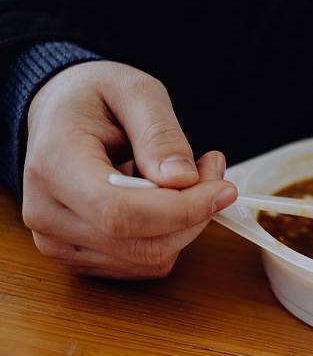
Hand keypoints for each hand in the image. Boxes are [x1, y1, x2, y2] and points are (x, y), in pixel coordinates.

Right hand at [22, 61, 237, 278]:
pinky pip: (144, 264)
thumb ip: (160, 134)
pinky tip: (168, 200)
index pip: (120, 212)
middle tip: (213, 171)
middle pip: (141, 244)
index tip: (223, 190)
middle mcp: (46, 213)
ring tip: (189, 177)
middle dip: (194, 214)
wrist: (60, 114)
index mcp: (54, 165)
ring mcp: (58, 241)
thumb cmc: (93, 98)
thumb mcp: (134, 91)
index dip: (182, 209)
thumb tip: (182, 179)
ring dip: (186, 225)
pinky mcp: (79, 257)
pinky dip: (171, 236)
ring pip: (149, 259)